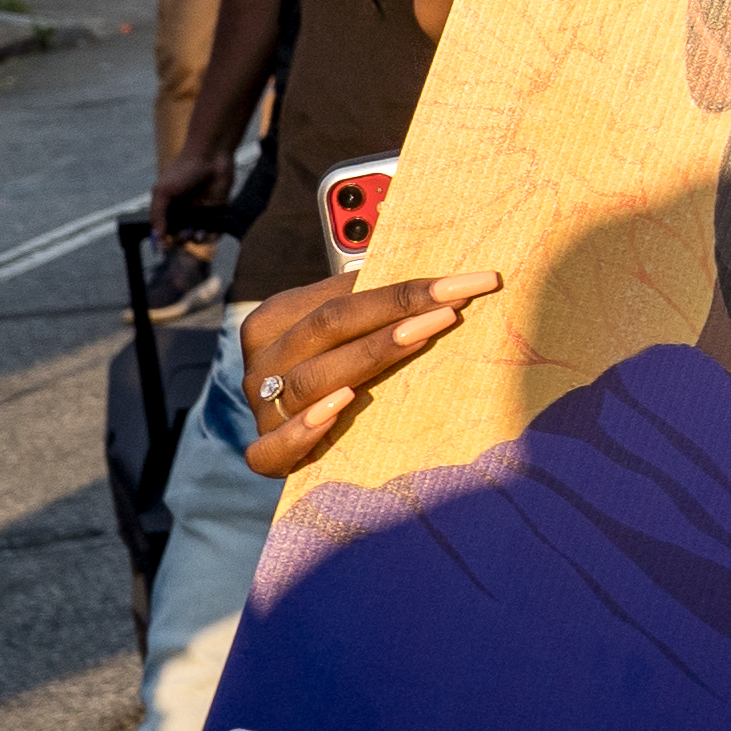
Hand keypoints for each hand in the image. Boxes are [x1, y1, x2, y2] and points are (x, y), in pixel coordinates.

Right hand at [151, 138, 229, 235]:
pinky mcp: (217, 210)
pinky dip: (213, 236)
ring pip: (197, 235)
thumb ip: (157, 214)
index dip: (163, 240)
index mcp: (168, 208)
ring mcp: (201, 211)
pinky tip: (210, 236)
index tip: (164, 248)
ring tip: (197, 234)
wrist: (211, 156)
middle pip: (180, 235)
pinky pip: (215, 229)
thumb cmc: (184, 170)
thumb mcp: (162, 191)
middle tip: (184, 234)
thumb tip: (157, 236)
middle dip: (181, 240)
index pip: (163, 230)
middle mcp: (184, 212)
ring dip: (197, 240)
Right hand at [240, 268, 496, 477]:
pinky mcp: (266, 454)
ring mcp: (262, 410)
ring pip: (310, 380)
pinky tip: (343, 404)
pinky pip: (272, 448)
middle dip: (399, 309)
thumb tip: (439, 275)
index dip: (403, 287)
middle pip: (329, 327)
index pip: (341, 295)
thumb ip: (373, 300)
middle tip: (455, 303)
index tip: (468, 281)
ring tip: (422, 335)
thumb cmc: (341, 362)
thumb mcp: (349, 325)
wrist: (306, 429)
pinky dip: (303, 430)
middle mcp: (263, 364)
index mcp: (276, 320)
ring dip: (371, 355)